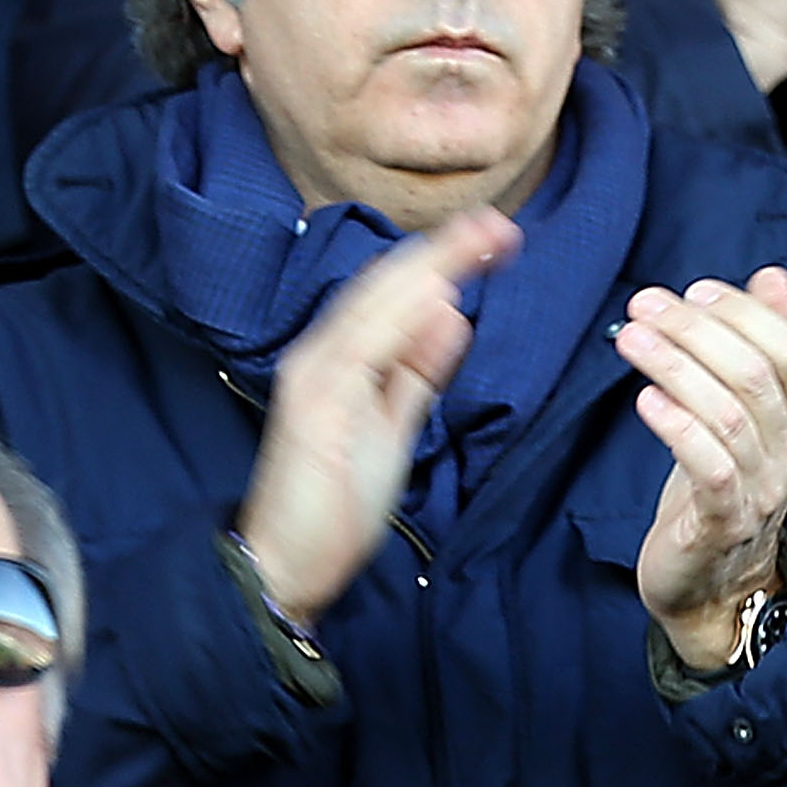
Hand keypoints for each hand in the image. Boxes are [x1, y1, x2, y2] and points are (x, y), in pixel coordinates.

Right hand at [233, 213, 518, 628]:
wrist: (285, 560)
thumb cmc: (333, 501)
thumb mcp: (390, 426)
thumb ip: (416, 372)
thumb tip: (450, 315)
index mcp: (336, 359)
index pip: (391, 297)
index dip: (441, 263)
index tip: (493, 240)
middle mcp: (318, 356)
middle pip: (384, 288)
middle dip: (443, 254)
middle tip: (501, 225)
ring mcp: (313, 376)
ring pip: (374, 306)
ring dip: (428, 270)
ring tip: (478, 241)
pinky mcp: (316, 404)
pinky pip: (362, 348)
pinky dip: (398, 318)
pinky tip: (436, 294)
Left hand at [624, 267, 786, 669]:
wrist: (711, 580)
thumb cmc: (721, 484)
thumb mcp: (744, 411)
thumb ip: (761, 343)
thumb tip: (773, 276)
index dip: (745, 315)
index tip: (694, 289)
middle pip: (755, 376)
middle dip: (697, 332)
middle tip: (645, 305)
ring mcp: (763, 489)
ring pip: (727, 415)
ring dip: (674, 367)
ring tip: (630, 338)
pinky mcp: (722, 521)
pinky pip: (710, 467)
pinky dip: (678, 427)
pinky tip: (644, 399)